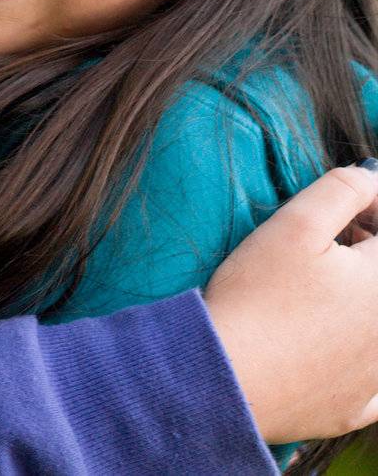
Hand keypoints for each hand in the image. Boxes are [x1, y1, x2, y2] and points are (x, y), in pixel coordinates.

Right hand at [204, 163, 377, 442]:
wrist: (223, 374)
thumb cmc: (254, 297)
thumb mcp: (293, 226)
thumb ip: (341, 190)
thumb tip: (371, 178)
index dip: (371, 210)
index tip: (346, 207)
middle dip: (369, 250)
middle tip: (333, 240)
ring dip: (362, 300)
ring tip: (319, 289)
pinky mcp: (356, 407)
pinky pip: (377, 383)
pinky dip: (362, 360)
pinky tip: (330, 344)